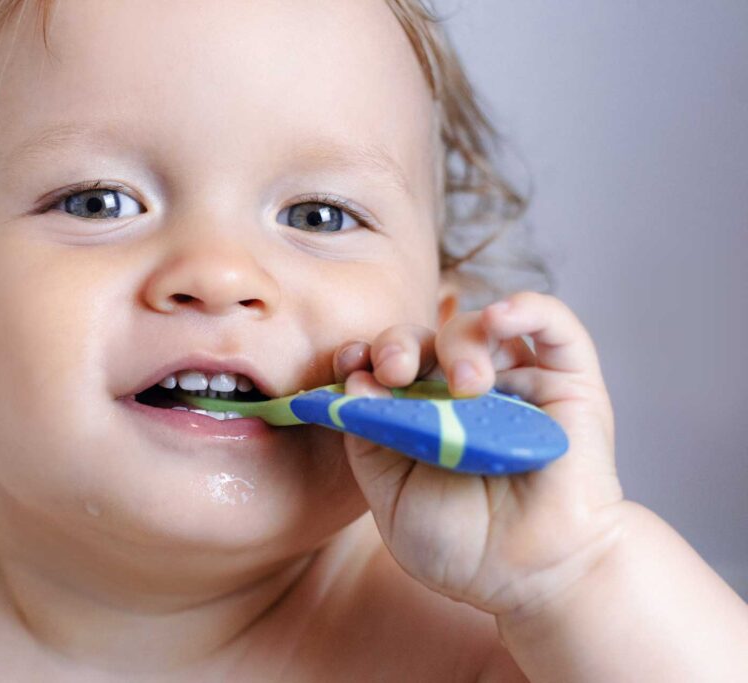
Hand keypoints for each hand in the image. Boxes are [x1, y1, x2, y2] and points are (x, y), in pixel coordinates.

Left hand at [334, 291, 631, 615]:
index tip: (348, 363)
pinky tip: (502, 317)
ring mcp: (515, 382)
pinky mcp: (568, 381)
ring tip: (467, 385)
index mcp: (418, 414)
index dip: (362, 354)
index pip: (383, 364)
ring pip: (477, 326)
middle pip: (422, 338)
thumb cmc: (463, 545)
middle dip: (398, 343)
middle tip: (395, 369)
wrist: (533, 579)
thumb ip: (368, 441)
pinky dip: (526, 307)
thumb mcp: (391, 496)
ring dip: (459, 343)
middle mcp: (462, 391)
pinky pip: (552, 323)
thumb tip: (354, 383)